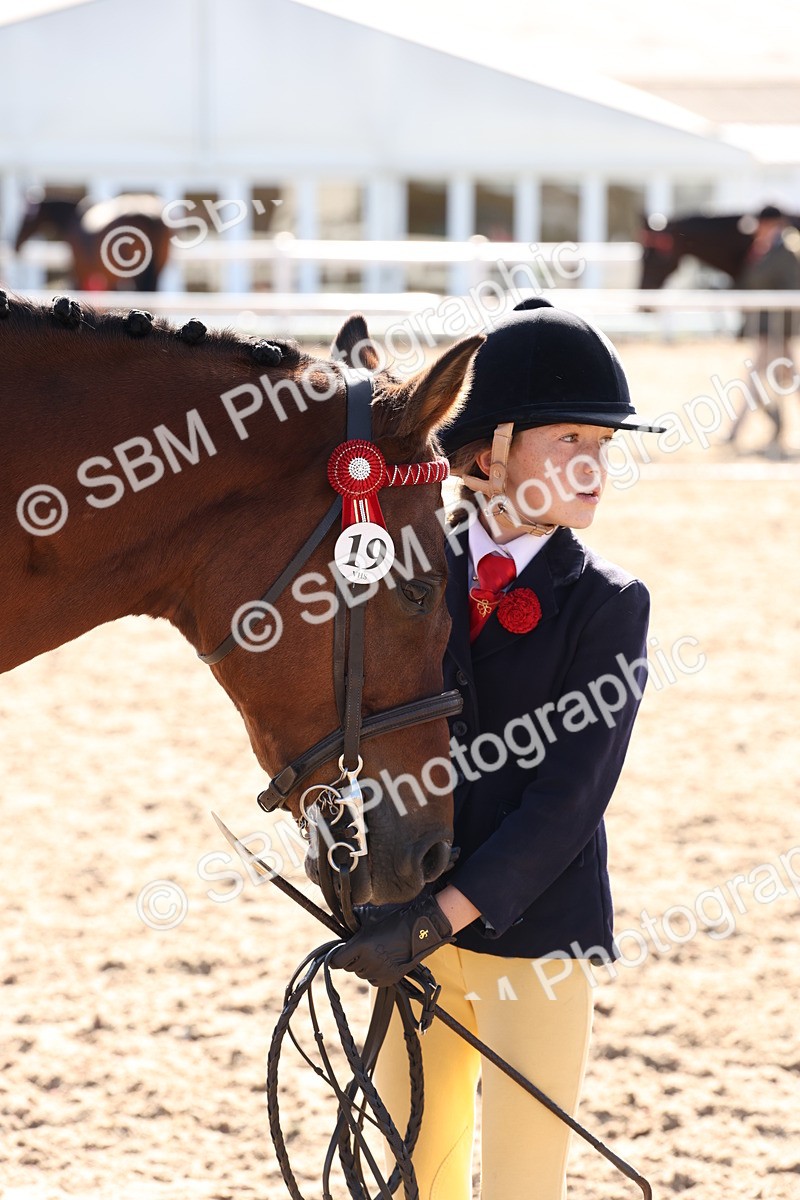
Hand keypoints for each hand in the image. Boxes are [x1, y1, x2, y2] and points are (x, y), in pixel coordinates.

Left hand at [329, 894, 453, 986]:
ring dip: (364, 965)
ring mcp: (380, 971)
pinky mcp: (390, 979)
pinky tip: (383, 960)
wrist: (420, 928)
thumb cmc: (393, 918)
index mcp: (361, 945)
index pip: (336, 961)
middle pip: (349, 967)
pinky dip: (375, 973)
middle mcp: (369, 961)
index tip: (339, 953)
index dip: (336, 957)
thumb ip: (351, 920)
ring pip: (361, 974)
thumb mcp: (369, 915)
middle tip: (362, 948)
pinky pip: (373, 980)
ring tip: (375, 952)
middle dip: (352, 958)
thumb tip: (332, 917)